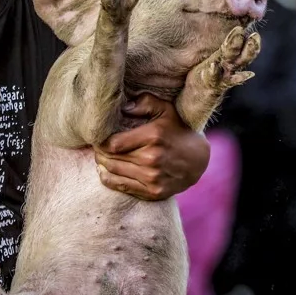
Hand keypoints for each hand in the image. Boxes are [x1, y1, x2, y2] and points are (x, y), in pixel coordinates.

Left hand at [95, 95, 209, 200]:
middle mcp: (152, 159)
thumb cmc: (179, 131)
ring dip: (103, 165)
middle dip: (100, 152)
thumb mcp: (166, 110)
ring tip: (101, 157)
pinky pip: (122, 187)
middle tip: (97, 147)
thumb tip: (123, 107)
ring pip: (113, 173)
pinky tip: (106, 171)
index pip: (113, 143)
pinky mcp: (153, 192)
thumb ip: (145, 102)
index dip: (100, 141)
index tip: (98, 137)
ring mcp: (153, 178)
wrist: (198, 160)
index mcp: (153, 136)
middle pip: (111, 159)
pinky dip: (109, 179)